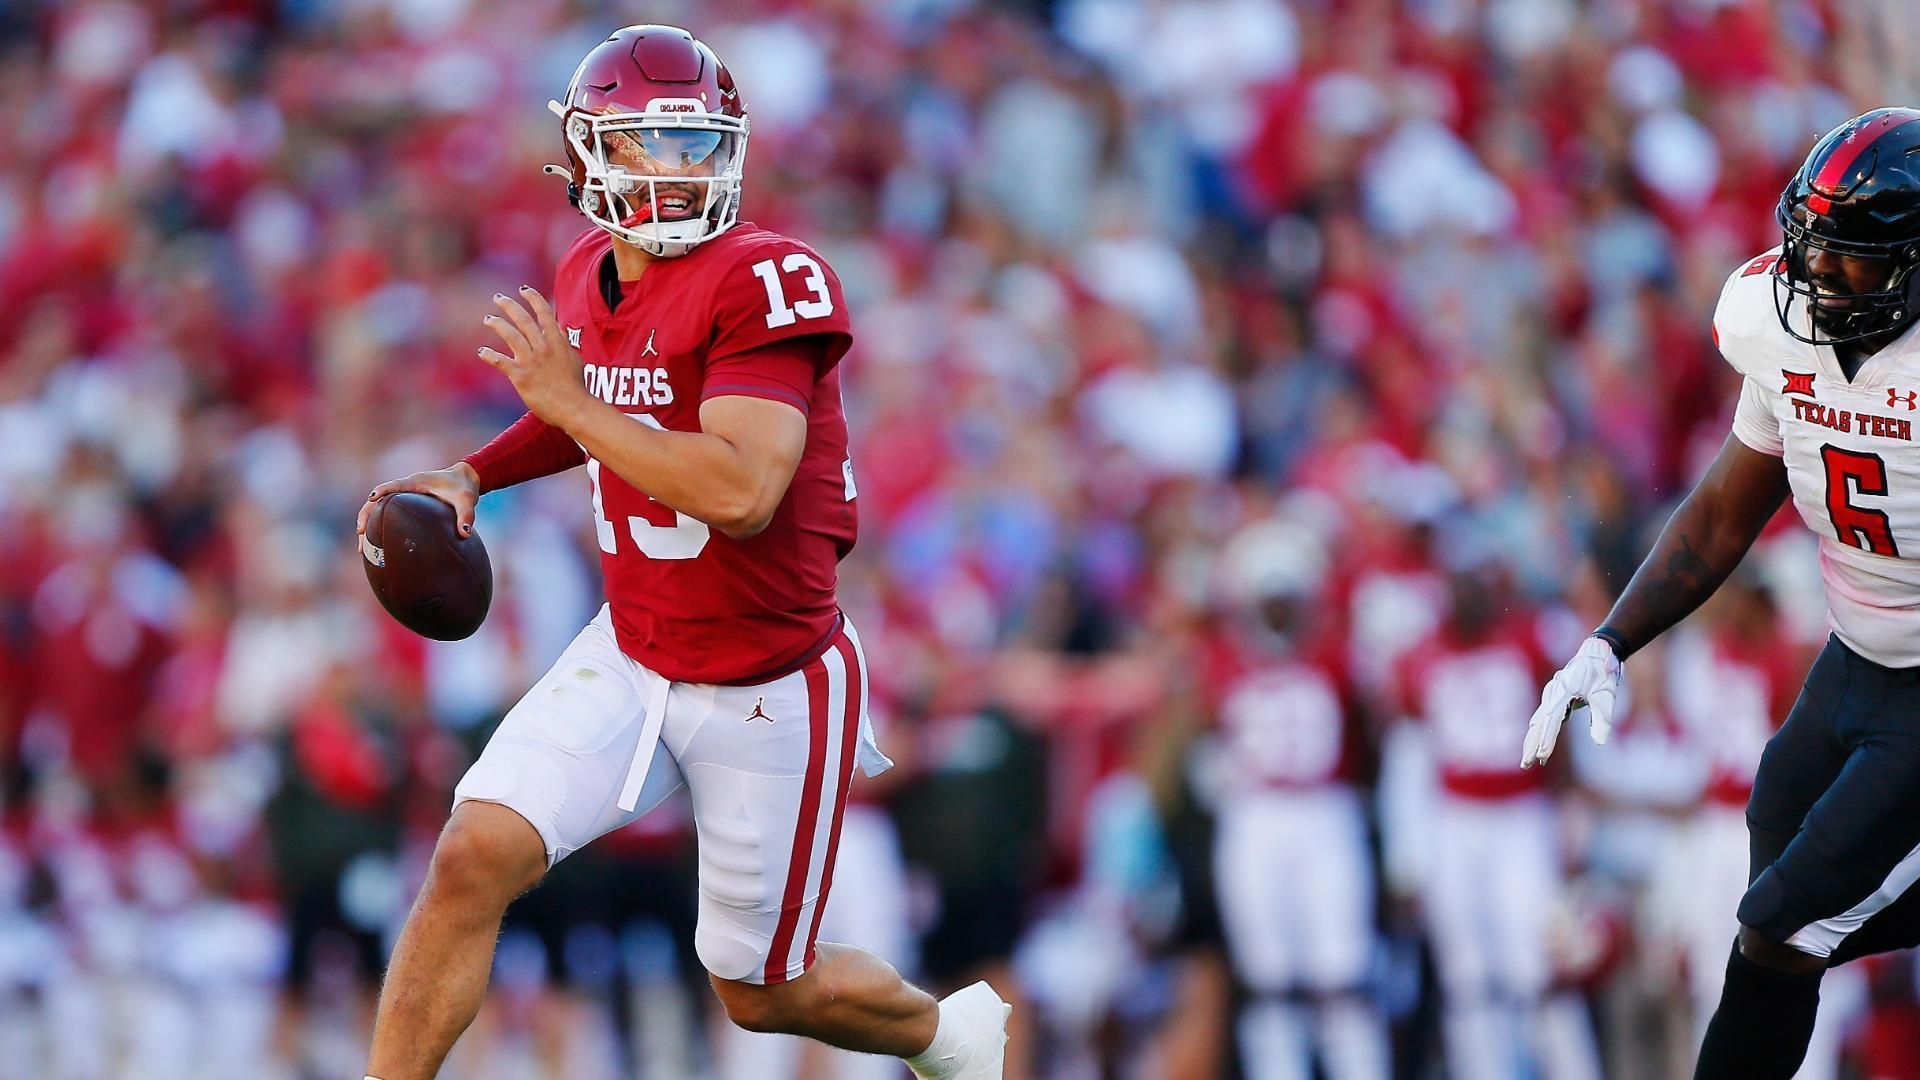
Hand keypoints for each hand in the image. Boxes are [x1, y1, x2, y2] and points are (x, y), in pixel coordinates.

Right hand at [357, 462, 480, 537]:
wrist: (466, 479)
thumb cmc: (464, 487)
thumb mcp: (467, 500)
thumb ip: (467, 515)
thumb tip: (465, 534)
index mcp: (416, 482)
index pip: (393, 485)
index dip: (381, 491)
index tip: (371, 499)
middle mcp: (406, 488)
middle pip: (376, 500)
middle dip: (366, 516)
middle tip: (361, 535)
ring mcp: (403, 496)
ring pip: (378, 509)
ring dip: (368, 525)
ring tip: (363, 548)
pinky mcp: (406, 504)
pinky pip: (387, 515)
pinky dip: (378, 528)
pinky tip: (378, 547)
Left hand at [480, 286, 590, 426]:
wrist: (574, 407)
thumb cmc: (577, 387)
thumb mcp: (574, 359)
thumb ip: (563, 344)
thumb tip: (557, 332)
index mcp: (557, 342)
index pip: (544, 313)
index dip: (533, 298)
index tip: (524, 290)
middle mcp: (543, 348)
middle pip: (523, 319)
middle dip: (509, 306)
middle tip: (498, 298)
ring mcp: (531, 361)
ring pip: (510, 335)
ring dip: (497, 324)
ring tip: (489, 319)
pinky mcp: (520, 377)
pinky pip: (500, 362)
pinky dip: (489, 356)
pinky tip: (482, 352)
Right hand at [1520, 636, 1623, 767]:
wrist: (1596, 652)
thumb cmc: (1603, 672)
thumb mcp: (1608, 694)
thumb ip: (1602, 717)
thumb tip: (1600, 743)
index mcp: (1565, 688)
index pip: (1553, 717)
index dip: (1547, 737)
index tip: (1543, 754)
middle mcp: (1553, 692)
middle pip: (1539, 722)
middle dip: (1532, 744)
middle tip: (1526, 764)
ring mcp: (1551, 696)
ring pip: (1538, 722)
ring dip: (1532, 741)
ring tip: (1527, 762)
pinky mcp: (1554, 700)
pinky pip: (1543, 720)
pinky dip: (1538, 734)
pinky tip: (1535, 748)